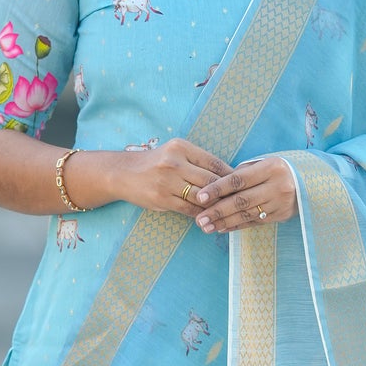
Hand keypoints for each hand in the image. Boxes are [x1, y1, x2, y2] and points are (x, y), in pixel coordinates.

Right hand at [113, 138, 234, 214]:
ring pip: (202, 197)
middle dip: (228, 193)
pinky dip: (202, 214)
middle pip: (211, 181)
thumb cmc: (155, 163)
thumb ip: (197, 162)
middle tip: (241, 201)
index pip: (214, 163)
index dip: (231, 175)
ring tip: (228, 211)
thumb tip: (228, 175)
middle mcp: (175, 163)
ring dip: (216, 206)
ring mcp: (167, 182)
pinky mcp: (162, 199)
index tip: (242, 184)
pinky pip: (189, 210)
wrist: (123, 173)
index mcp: (181, 147)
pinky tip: (209, 217)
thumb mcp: (175, 153)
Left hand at [192, 155, 297, 231]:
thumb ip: (243, 173)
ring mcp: (280, 203)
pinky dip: (237, 226)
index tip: (201, 197)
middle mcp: (277, 186)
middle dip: (218, 211)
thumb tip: (217, 186)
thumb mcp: (264, 163)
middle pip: (241, 201)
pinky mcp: (281, 216)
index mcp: (271, 168)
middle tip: (200, 220)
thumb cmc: (278, 170)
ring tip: (206, 227)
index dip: (218, 189)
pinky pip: (255, 222)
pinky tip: (222, 228)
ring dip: (224, 222)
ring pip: (247, 214)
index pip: (238, 180)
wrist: (309, 182)